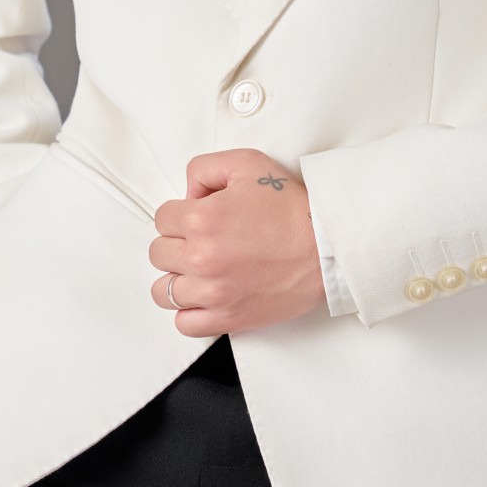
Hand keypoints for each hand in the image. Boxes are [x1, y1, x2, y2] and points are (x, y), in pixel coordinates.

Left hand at [149, 148, 326, 336]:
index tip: (201, 218)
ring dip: (178, 278)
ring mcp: (212, 293)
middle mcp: (200, 257)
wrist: (327, 247)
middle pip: (159, 253)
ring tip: (201, 270)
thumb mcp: (247, 163)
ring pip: (163, 291)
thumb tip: (187, 193)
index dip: (181, 214)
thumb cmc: (291, 208)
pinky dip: (190, 311)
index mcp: (201, 219)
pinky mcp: (227, 318)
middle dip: (178, 242)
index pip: (162, 218)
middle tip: (205, 240)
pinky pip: (184, 323)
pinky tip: (206, 295)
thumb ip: (204, 169)